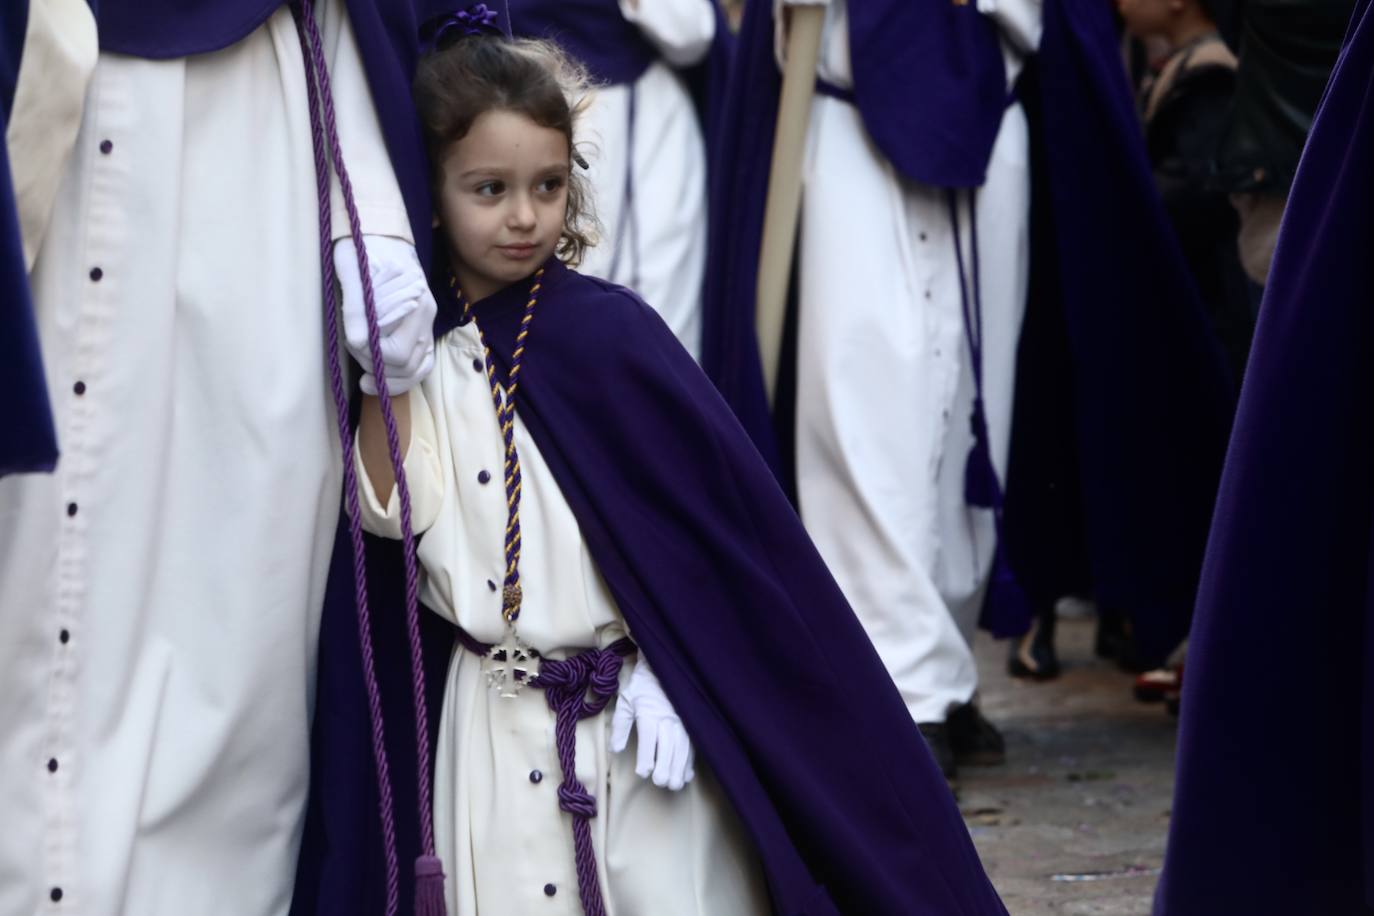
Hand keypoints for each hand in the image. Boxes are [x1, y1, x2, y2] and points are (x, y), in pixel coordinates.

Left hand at [334, 235, 436, 394]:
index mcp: (413, 300)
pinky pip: (423, 364)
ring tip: (366, 375)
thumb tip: (356, 341)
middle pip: (405, 364)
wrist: (381, 236)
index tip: (351, 343)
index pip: (394, 351)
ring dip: (389, 377)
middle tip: (354, 352)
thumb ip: (356, 306)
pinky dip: (405, 378)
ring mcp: (427, 323)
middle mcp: (426, 314)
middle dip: (376, 366)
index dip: (369, 355)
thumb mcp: (352, 270)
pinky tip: (384, 379)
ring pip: (416, 369)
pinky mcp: (423, 330)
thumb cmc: (363, 250)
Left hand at [610, 658, 694, 790]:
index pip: (649, 739)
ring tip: (676, 784)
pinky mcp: (690, 723)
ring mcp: (682, 721)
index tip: (643, 773)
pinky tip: (687, 774)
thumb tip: (615, 750)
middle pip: (668, 746)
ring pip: (683, 747)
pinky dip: (690, 761)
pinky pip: (693, 744)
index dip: (646, 757)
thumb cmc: (642, 688)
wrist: (665, 668)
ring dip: (680, 767)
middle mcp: (668, 718)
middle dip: (666, 766)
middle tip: (662, 783)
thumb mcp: (626, 702)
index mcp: (650, 713)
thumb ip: (620, 726)